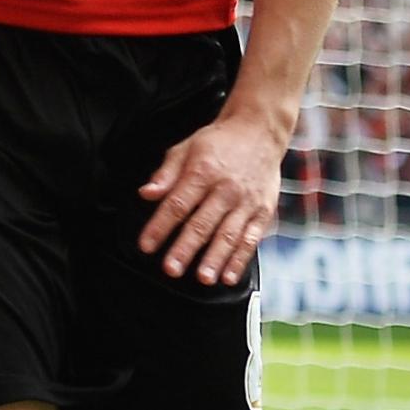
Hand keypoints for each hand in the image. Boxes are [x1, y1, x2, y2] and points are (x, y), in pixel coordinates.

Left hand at [136, 111, 285, 285]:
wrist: (259, 131)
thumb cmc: (218, 142)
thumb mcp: (186, 148)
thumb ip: (166, 173)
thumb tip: (146, 194)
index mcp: (202, 171)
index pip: (177, 204)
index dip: (160, 226)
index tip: (146, 245)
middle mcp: (226, 189)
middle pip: (202, 223)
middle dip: (185, 248)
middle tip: (171, 269)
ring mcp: (247, 202)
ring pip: (228, 235)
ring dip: (215, 259)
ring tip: (202, 278)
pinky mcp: (263, 211)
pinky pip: (251, 238)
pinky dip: (240, 259)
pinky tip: (229, 275)